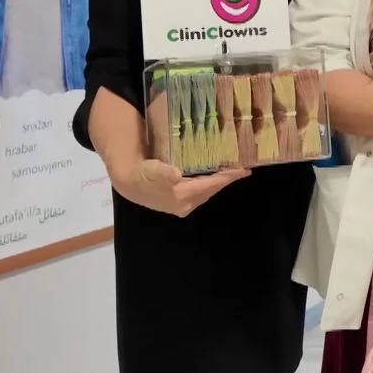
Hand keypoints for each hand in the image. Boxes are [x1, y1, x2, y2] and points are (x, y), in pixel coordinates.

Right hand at [113, 158, 249, 216]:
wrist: (128, 182)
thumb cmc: (141, 174)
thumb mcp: (151, 171)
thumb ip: (162, 172)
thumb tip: (175, 174)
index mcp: (181, 197)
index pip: (210, 185)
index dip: (227, 177)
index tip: (244, 170)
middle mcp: (185, 204)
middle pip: (211, 189)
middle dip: (227, 179)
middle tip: (243, 167)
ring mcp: (183, 204)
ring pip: (207, 191)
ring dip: (219, 181)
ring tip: (232, 170)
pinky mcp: (180, 201)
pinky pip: (201, 190)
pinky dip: (210, 182)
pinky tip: (215, 174)